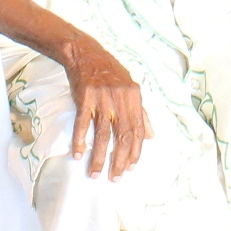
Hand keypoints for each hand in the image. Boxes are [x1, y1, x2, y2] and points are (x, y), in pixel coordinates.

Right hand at [64, 36, 150, 178]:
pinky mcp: (85, 97)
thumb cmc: (109, 73)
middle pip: (122, 136)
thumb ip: (141, 112)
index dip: (135, 152)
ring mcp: (102, 98)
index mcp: (134, 97)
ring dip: (98, 156)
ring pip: (102, 134)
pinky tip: (78, 154)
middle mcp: (121, 99)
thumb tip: (151, 137)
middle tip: (114, 177)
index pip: (138, 131)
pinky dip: (80, 140)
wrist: (86, 54)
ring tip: (95, 173)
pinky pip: (82, 123)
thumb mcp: (130, 89)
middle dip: (119, 160)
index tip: (130, 168)